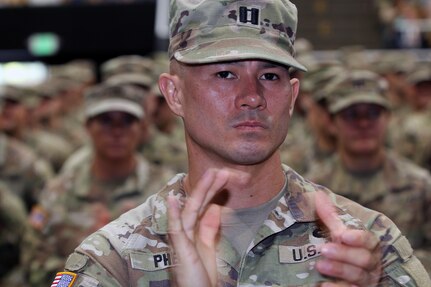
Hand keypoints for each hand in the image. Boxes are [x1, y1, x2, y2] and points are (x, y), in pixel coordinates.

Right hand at [167, 168, 247, 286]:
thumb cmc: (200, 275)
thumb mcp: (207, 247)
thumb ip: (209, 228)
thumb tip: (214, 207)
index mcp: (194, 230)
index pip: (204, 204)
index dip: (214, 190)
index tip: (226, 176)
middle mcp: (185, 231)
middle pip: (198, 203)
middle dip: (210, 186)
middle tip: (223, 170)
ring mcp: (181, 240)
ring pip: (190, 211)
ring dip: (200, 192)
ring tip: (211, 174)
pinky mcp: (179, 250)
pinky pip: (176, 230)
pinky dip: (174, 215)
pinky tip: (173, 200)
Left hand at [315, 191, 381, 286]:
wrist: (342, 274)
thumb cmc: (341, 247)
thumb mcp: (336, 232)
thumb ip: (330, 216)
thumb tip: (319, 195)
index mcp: (369, 246)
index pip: (369, 241)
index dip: (357, 238)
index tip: (342, 235)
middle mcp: (371, 264)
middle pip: (364, 259)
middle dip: (344, 254)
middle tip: (324, 249)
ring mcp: (366, 280)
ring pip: (358, 276)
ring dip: (339, 270)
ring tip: (320, 265)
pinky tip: (323, 286)